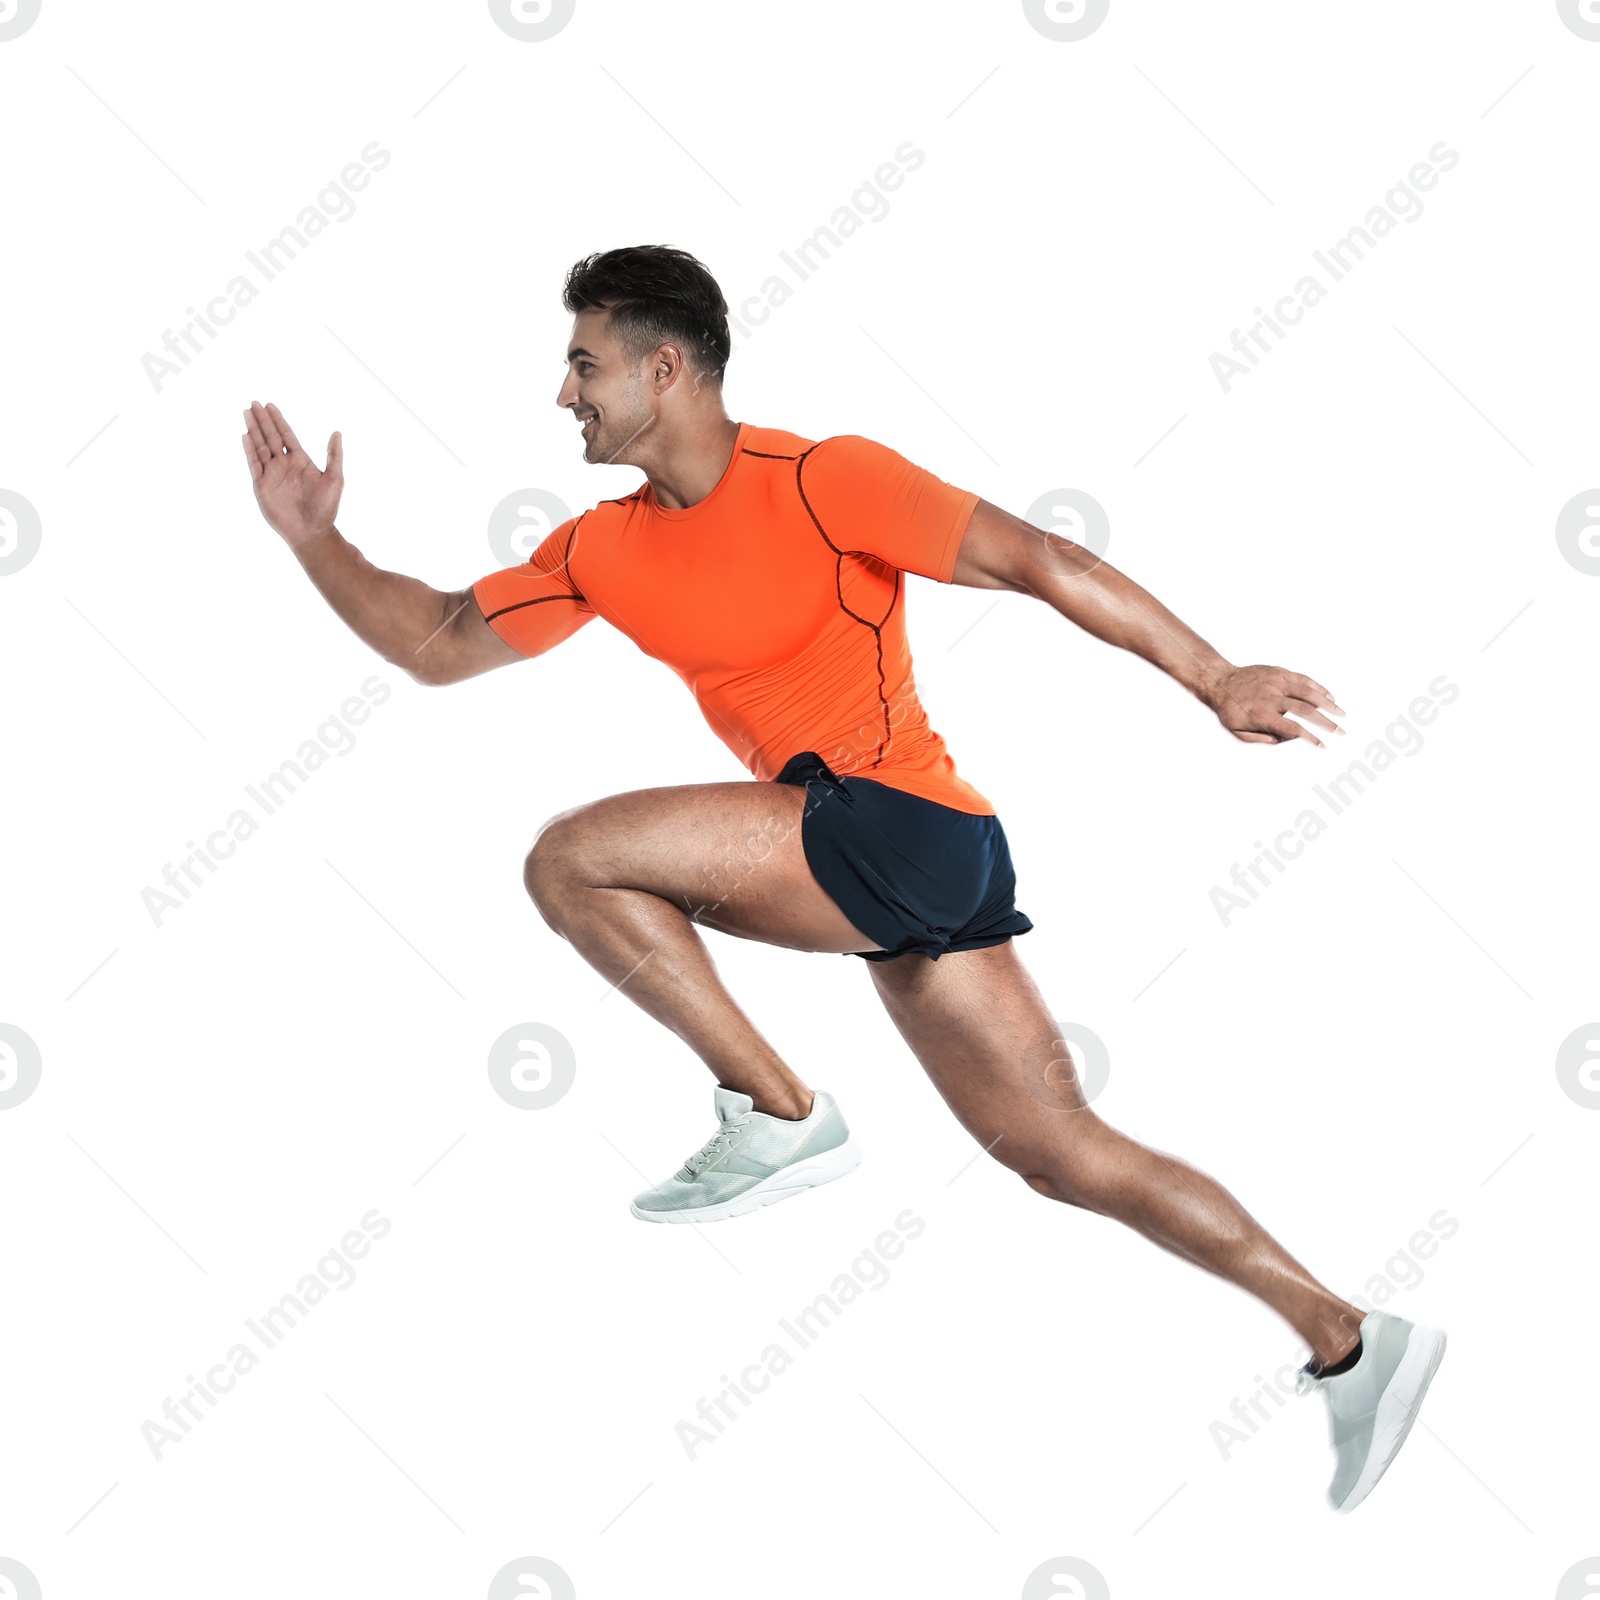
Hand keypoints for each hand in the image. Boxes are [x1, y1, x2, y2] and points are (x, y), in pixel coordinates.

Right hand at [242, 400, 342, 549]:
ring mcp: (272, 474)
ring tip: (247, 413)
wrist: (312, 531)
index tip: (270, 405)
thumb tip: (337, 433)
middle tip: (254, 403)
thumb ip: (334, 455)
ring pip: (260, 446)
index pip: (286, 435)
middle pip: (270, 436)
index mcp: (300, 461)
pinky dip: (249, 450)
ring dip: (254, 430)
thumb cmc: (326, 508)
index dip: (278, 420)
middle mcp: (284, 465)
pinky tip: (245, 436)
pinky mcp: (262, 486)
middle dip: (263, 420)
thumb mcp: (335, 479)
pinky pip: (254, 464)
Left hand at [1203, 664, 1344, 746]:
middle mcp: (1272, 697)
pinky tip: (1329, 696)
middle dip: (1326, 722)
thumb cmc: (1229, 710)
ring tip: (1342, 714)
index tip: (1322, 746)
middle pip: (1306, 710)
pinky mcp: (1279, 672)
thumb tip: (1285, 741)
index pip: (1292, 728)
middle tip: (1341, 732)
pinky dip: (1318, 688)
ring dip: (1328, 704)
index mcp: (1263, 714)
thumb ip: (1261, 739)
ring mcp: (1277, 682)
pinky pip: (1302, 679)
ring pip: (1308, 692)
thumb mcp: (1237, 732)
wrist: (1219, 682)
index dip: (1310, 738)